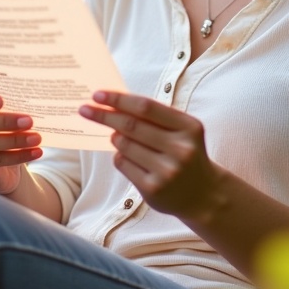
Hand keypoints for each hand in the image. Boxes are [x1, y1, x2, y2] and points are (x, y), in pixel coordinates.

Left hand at [79, 90, 221, 218]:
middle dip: (105, 116)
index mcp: (188, 127)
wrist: (203, 194)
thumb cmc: (186, 153)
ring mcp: (167, 171)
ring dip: (114, 137)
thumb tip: (114, 102)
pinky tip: (125, 155)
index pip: (146, 107)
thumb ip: (155, 117)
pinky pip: (123, 164)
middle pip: (131, 126)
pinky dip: (118, 156)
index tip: (98, 95)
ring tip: (116, 136)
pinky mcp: (153, 189)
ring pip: (124, 146)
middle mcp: (180, 149)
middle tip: (85, 109)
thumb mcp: (182, 131)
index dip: (119, 100)